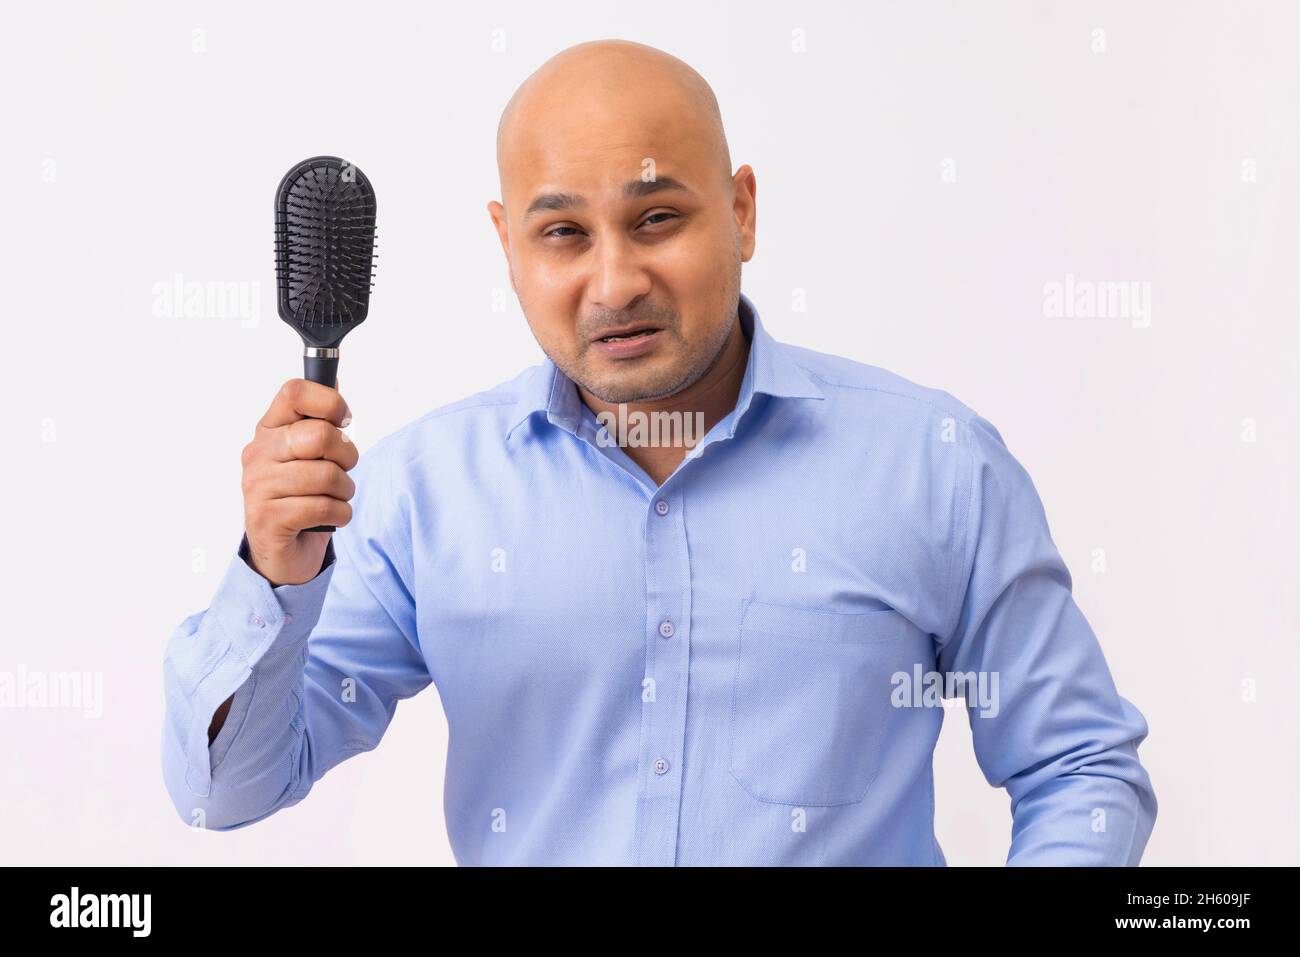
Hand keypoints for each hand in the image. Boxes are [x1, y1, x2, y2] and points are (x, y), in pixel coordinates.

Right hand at [240, 378, 357, 584]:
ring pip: (327, 476)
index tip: (343, 422)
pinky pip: (323, 508)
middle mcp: (258, 453)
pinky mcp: (268, 518)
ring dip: (345, 491)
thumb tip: (335, 380)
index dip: (330, 403)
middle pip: (320, 435)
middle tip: (343, 470)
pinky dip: (340, 514)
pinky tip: (329, 517)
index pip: (295, 392)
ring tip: (335, 498)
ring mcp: (258, 486)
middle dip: (347, 456)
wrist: (281, 551)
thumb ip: (318, 420)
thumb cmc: (301, 496)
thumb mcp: (308, 454)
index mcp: (269, 429)